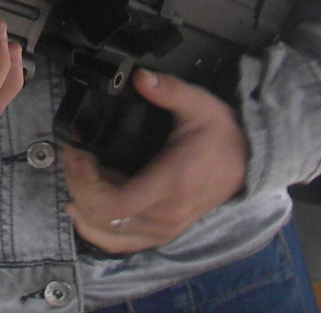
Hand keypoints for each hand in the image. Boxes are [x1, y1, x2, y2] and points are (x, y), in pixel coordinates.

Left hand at [61, 69, 247, 252]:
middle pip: (105, 218)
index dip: (86, 183)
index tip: (77, 154)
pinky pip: (121, 242)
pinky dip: (96, 229)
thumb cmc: (223, 137)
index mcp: (171, 185)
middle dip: (78, 186)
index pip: (117, 204)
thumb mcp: (201, 105)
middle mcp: (165, 214)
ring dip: (84, 206)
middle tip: (72, 155)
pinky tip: (80, 210)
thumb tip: (142, 78)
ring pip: (109, 233)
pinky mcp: (161, 230)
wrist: (247, 162)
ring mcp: (163, 227)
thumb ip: (170, 90)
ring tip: (75, 177)